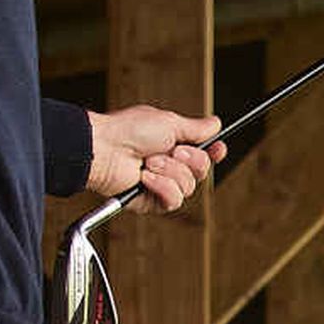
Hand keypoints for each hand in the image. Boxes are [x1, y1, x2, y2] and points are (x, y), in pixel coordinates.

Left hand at [84, 103, 223, 212]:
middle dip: (190, 160)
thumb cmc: (128, 131)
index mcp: (174, 144)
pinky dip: (161, 186)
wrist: (104, 150)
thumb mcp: (169, 122)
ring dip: (170, 171)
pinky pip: (173, 200)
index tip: (218, 148)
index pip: (203, 153)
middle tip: (173, 150)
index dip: (214, 152)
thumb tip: (215, 123)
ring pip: (189, 187)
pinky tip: (145, 177)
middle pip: (202, 171)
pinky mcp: (152, 202)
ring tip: (149, 162)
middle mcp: (169, 165)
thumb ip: (196, 128)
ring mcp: (161, 184)